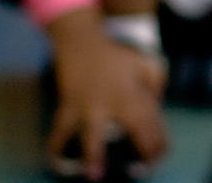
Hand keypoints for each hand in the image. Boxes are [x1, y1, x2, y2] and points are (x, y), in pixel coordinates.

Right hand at [47, 16, 168, 179]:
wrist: (82, 42)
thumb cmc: (115, 55)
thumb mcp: (144, 63)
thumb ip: (156, 84)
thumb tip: (157, 107)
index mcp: (135, 92)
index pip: (152, 121)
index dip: (158, 141)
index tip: (158, 157)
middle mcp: (114, 100)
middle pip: (132, 127)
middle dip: (140, 150)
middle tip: (141, 172)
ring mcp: (89, 104)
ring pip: (92, 132)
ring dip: (93, 154)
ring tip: (93, 175)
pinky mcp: (68, 105)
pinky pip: (61, 127)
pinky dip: (56, 143)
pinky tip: (52, 160)